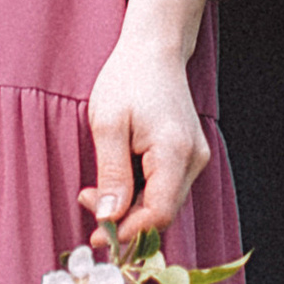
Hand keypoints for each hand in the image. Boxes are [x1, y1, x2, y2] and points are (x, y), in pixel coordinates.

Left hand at [84, 0, 213, 238]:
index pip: (159, 213)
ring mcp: (195, 158)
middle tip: (88, 203)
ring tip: (96, 191)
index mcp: (175, 152)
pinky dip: (139, 193)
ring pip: (163, 203)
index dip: (128, 231)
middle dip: (124, 218)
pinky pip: (165, 188)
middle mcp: (194, 159)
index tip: (97, 233)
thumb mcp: (107, 126)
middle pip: (162, 213)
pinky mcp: (189, 156)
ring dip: (130, 207)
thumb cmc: (127, 81)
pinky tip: (116, 180)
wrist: (153, 50)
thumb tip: (110, 218)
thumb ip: (112, 175)